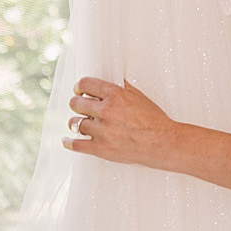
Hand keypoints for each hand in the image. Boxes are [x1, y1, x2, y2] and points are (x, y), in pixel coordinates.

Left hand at [64, 77, 178, 165]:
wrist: (163, 143)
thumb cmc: (154, 120)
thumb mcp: (138, 96)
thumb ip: (120, 87)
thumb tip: (107, 81)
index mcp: (115, 95)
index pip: (85, 84)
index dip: (79, 87)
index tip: (79, 91)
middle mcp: (106, 111)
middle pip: (76, 103)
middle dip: (77, 104)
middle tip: (79, 106)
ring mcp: (102, 131)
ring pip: (75, 123)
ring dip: (76, 122)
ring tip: (79, 123)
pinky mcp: (102, 148)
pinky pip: (77, 145)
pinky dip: (69, 142)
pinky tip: (67, 140)